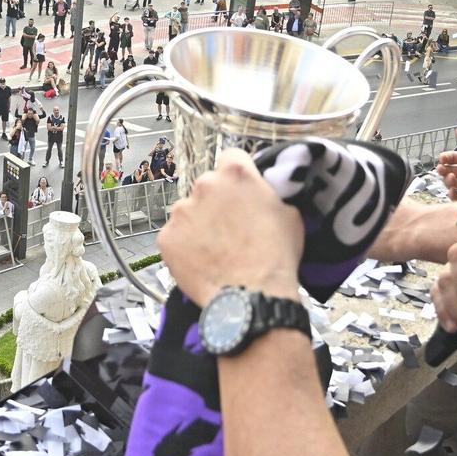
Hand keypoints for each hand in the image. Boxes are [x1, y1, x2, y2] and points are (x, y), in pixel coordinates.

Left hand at [159, 150, 303, 302]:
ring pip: (188, 212)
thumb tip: (263, 195)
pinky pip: (175, 237)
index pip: (232, 156)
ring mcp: (181, 211)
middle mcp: (204, 185)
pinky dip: (185, 247)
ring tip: (216, 251)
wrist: (250, 298)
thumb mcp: (290, 215)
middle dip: (216, 202)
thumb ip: (269, 196)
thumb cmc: (275, 259)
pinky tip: (202, 262)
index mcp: (236, 173)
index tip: (241, 190)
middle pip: (207, 186)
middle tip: (230, 228)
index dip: (238, 175)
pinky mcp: (166, 237)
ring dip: (199, 224)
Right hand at [436, 128, 456, 202]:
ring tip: (451, 178)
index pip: (453, 158)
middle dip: (442, 170)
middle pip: (449, 171)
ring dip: (447, 182)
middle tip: (442, 169)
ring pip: (452, 184)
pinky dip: (453, 195)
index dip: (445, 158)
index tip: (442, 158)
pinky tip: (453, 191)